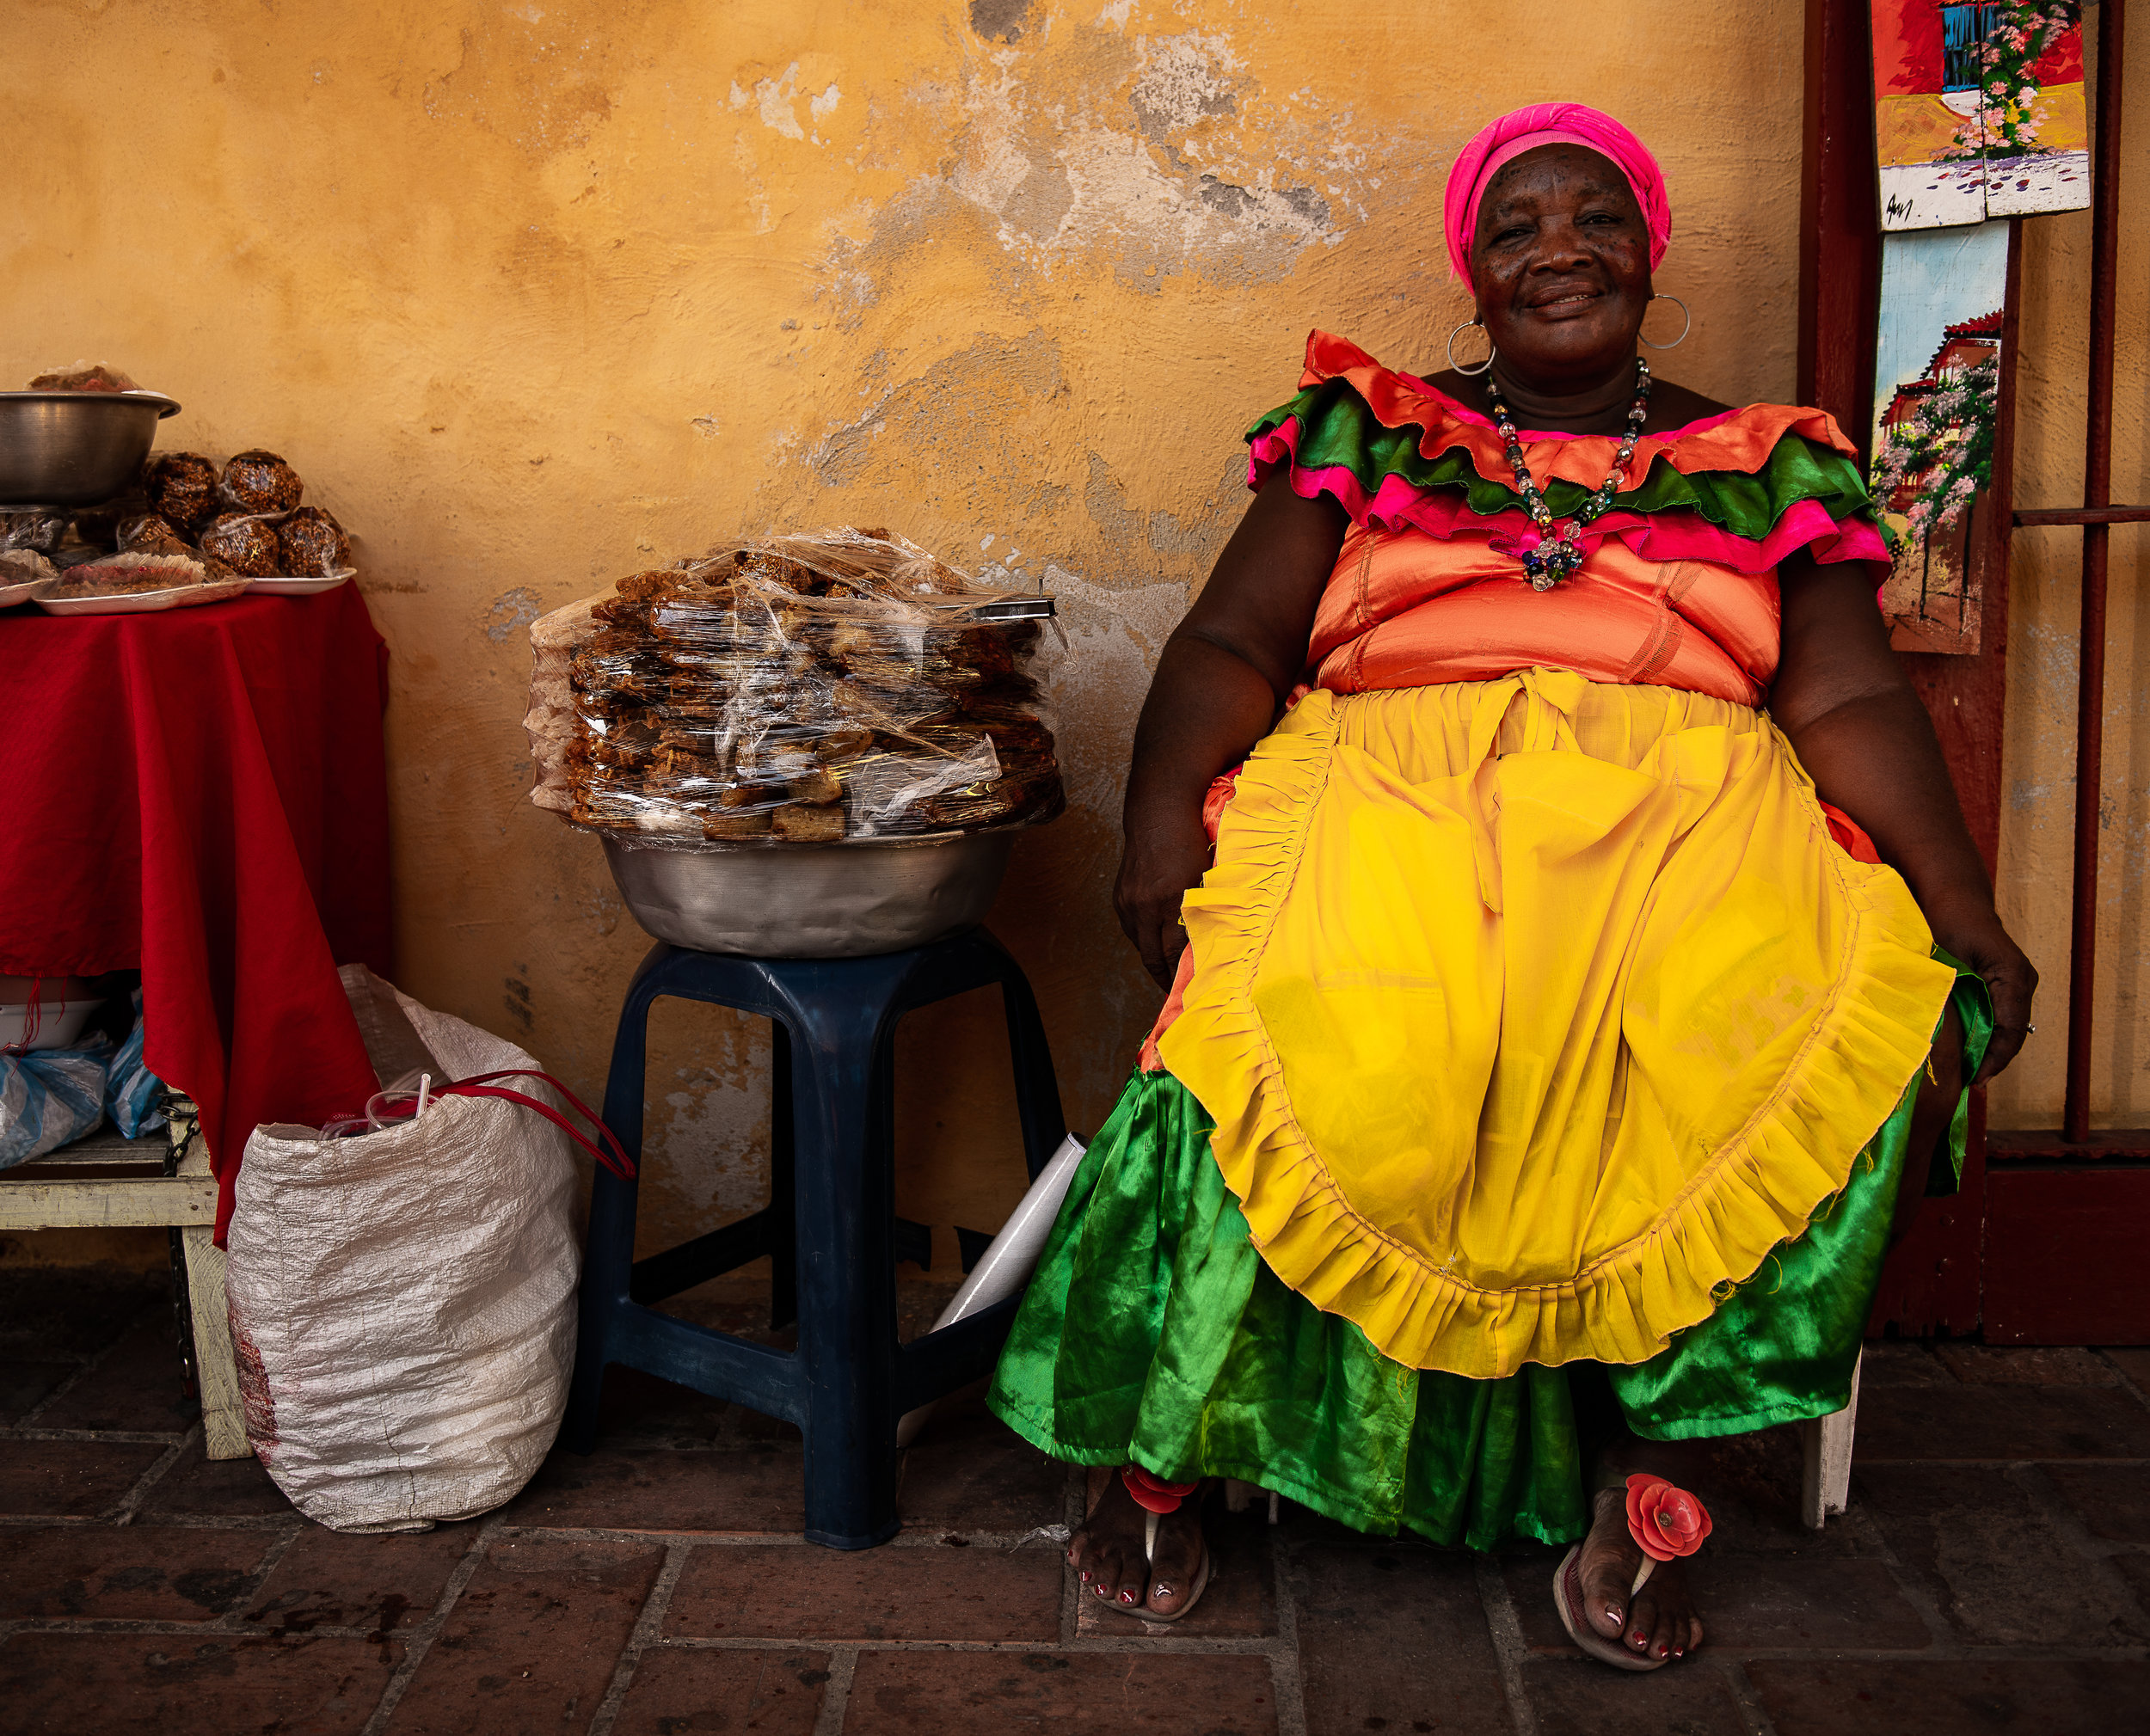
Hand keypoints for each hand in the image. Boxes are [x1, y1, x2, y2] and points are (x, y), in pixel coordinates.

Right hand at [1113, 811, 1211, 989]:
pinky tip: (1155, 943)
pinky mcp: (1119, 898)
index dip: (1183, 974)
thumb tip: (1207, 945)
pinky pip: (1131, 930)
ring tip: (1168, 972)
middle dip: (1165, 978)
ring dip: (1153, 960)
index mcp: (1171, 900)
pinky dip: (1144, 940)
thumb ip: (1203, 911)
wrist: (1158, 816)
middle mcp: (1145, 905)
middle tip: (1176, 993)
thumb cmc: (1190, 845)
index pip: (1176, 951)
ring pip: (1139, 945)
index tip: (1193, 989)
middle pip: (1152, 956)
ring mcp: (1128, 902)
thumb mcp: (1204, 879)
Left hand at [1928, 902, 2037, 1085]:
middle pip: (2012, 1033)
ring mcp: (2017, 981)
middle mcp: (2022, 980)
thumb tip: (1940, 1035)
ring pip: (2007, 1026)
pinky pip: (2000, 1015)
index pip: (2010, 1030)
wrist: (1952, 894)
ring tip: (1967, 1073)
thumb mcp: (1943, 959)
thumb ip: (1946, 994)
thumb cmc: (1944, 920)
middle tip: (1969, 1084)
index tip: (1975, 1080)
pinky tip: (1969, 1050)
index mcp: (2012, 975)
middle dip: (1991, 1060)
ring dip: (1989, 1049)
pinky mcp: (2006, 981)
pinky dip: (1986, 1034)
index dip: (1994, 1059)